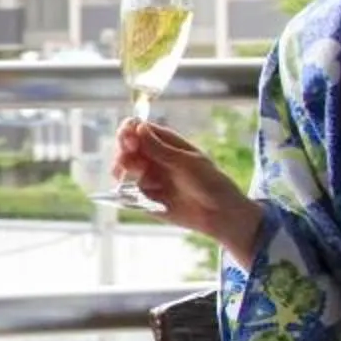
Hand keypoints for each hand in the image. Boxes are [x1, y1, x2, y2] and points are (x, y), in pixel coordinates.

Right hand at [113, 119, 263, 262]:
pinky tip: (138, 193)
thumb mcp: (185, 162)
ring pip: (122, 169)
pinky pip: (127, 191)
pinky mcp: (144, 197)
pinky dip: (127, 190)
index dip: (128, 131)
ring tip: (134, 177)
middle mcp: (152, 157)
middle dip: (123, 153)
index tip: (128, 138)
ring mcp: (147, 176)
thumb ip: (159, 148)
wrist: (219, 214)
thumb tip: (138, 127)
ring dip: (122, 171)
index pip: (137, 128)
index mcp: (164, 142)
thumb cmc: (208, 182)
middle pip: (125, 148)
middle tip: (129, 161)